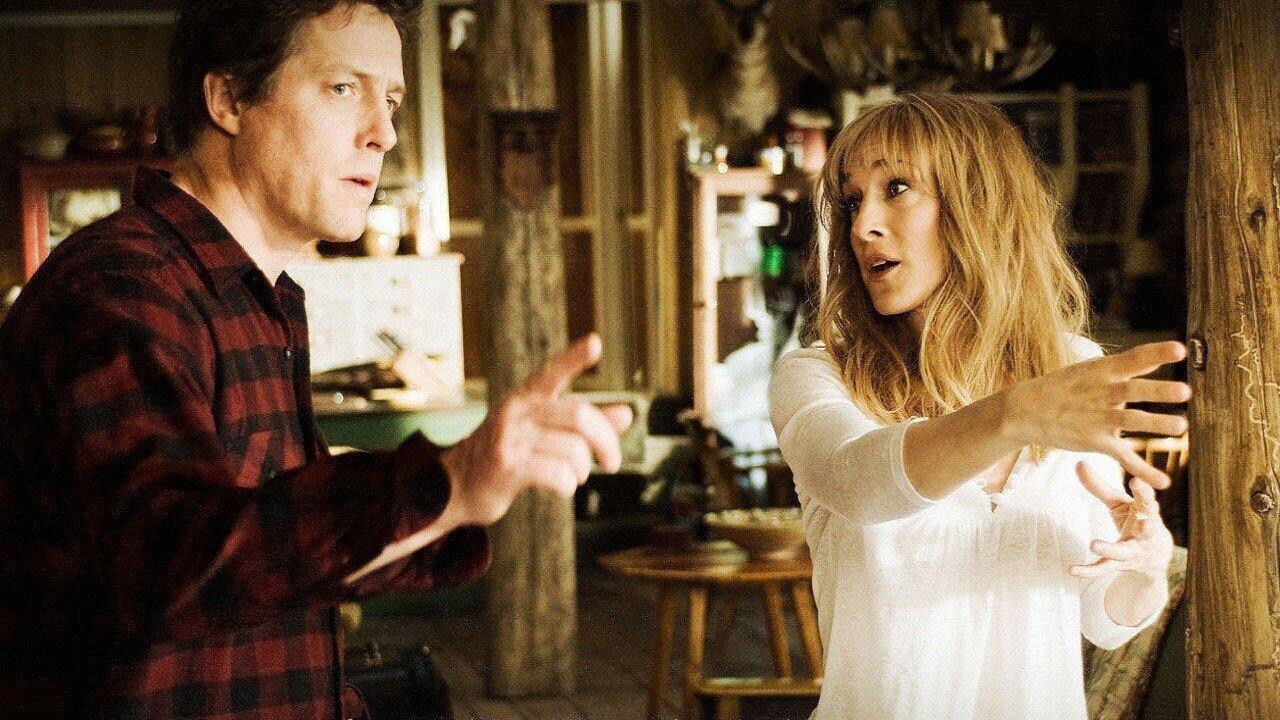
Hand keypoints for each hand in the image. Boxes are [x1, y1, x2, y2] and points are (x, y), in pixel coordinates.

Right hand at [439, 333, 633, 525]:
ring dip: (582, 470)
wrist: (457, 486)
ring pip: (574, 450)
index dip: (575, 357)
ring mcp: (510, 437)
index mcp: (527, 397)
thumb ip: (585, 424)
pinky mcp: (506, 466)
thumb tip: (627, 413)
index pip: (553, 371)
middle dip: (606, 442)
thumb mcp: (545, 433)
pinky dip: (569, 485)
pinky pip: (559, 475)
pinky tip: (561, 486)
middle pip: (581, 417)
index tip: (596, 342)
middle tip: (612, 463)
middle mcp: (517, 410)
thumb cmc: (509, 455)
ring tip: (573, 476)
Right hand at [1002, 341, 1189, 487]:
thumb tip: (1157, 358)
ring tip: (1181, 427)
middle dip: (1158, 391)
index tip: (1180, 350)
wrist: (1024, 410)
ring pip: (1130, 421)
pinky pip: (1122, 456)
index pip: (1133, 358)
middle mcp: (1101, 392)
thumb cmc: (1062, 387)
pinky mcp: (1093, 441)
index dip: (1156, 353)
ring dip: (1155, 424)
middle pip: (1133, 390)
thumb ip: (1124, 367)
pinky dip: (1143, 470)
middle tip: (1185, 391)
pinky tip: (1163, 481)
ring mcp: (1097, 417)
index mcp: (1101, 371)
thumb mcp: (1088, 370)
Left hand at [1069, 462, 1172, 580]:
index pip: (1148, 500)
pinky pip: (1104, 569)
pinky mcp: (1121, 566)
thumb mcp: (1120, 503)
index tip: (1136, 480)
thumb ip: (1100, 486)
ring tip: (1094, 544)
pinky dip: (1088, 571)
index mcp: (1146, 513)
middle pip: (1147, 528)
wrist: (1153, 558)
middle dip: (1146, 525)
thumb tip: (1078, 462)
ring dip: (1110, 549)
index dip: (1143, 491)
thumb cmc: (1135, 520)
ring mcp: (1134, 551)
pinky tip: (1071, 570)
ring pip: (1123, 552)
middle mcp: (1144, 533)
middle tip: (1144, 523)